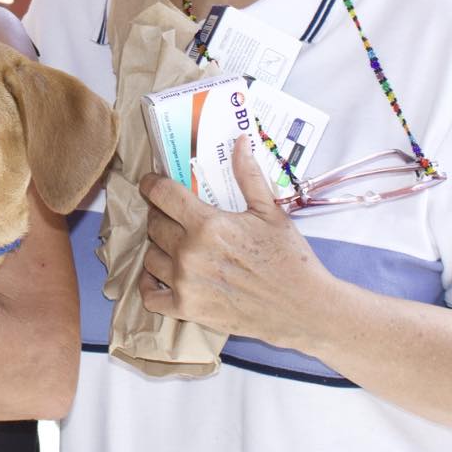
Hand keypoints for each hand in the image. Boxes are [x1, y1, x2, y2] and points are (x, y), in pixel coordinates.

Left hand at [137, 137, 334, 347]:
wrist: (303, 308)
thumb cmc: (289, 258)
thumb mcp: (271, 212)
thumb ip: (248, 176)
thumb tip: (240, 141)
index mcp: (208, 224)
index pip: (162, 194)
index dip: (151, 184)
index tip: (150, 182)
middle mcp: (190, 253)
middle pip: (154, 224)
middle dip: (160, 215)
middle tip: (172, 216)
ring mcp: (186, 283)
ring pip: (150, 256)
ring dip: (158, 247)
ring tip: (173, 244)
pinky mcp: (187, 310)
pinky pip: (149, 295)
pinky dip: (148, 284)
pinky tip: (158, 275)